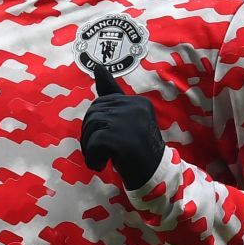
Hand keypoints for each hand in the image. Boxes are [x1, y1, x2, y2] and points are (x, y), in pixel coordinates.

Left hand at [80, 67, 163, 188]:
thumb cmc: (138, 151)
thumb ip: (113, 95)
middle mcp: (135, 108)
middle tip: (99, 153)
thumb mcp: (127, 120)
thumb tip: (98, 67)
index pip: (102, 103)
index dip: (96, 123)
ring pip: (91, 127)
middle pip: (93, 114)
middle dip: (89, 135)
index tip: (108, 140)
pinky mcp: (121, 138)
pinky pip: (93, 143)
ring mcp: (129, 122)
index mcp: (137, 102)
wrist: (154, 178)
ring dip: (89, 147)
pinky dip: (92, 157)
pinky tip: (101, 165)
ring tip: (100, 160)